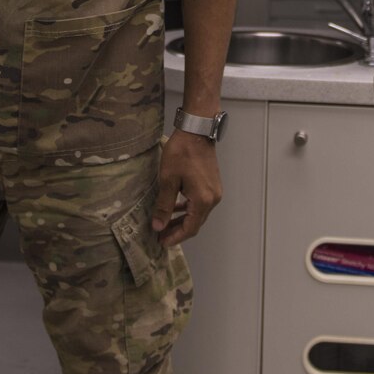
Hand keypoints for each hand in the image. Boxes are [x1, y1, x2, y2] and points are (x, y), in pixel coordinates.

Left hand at [152, 129, 221, 246]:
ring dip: (183, 220)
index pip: (190, 228)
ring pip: (198, 214)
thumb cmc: (181, 153)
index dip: (175, 237)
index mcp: (203, 201)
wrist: (196, 131)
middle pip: (196, 223)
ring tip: (165, 224)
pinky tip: (176, 208)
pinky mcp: (213, 185)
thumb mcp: (168, 180)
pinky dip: (188, 210)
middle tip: (160, 235)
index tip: (161, 242)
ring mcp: (215, 192)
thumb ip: (164, 205)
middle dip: (178, 231)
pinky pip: (200, 204)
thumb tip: (158, 226)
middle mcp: (213, 199)